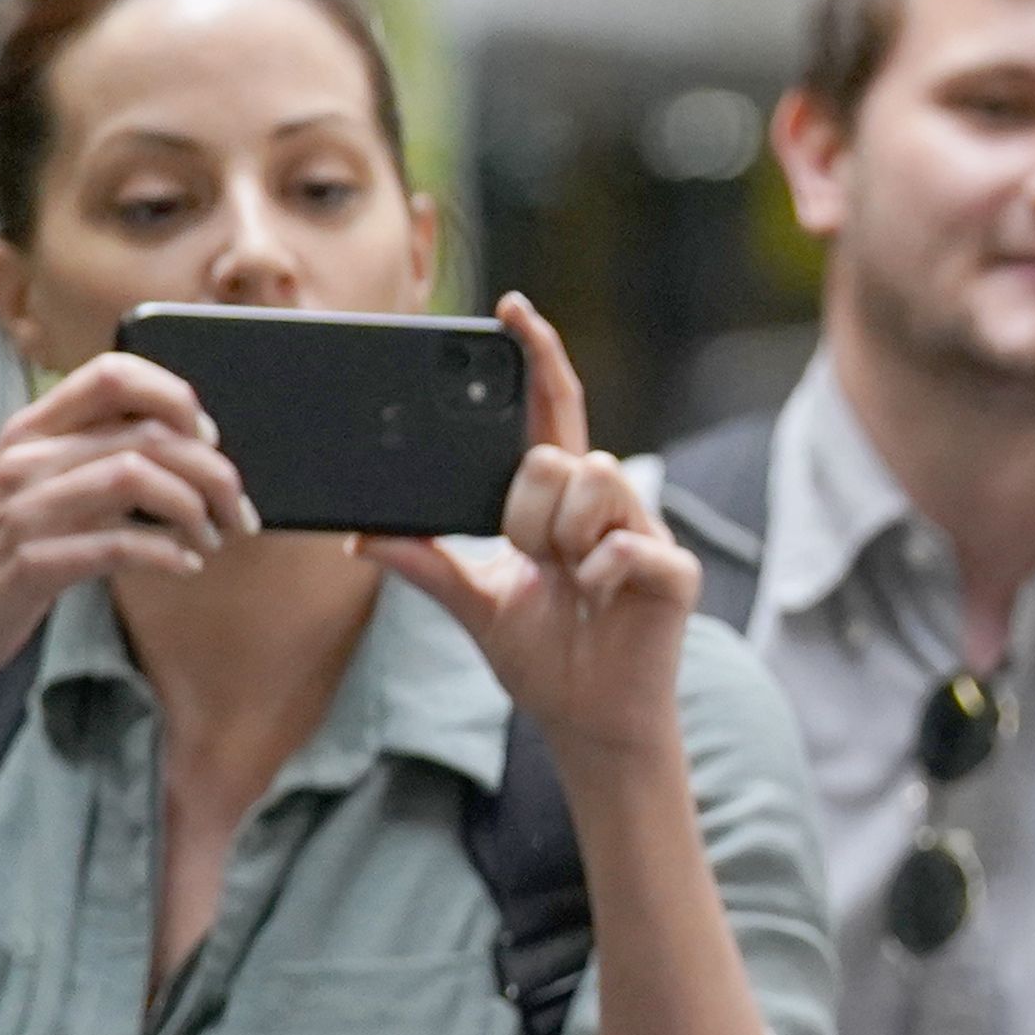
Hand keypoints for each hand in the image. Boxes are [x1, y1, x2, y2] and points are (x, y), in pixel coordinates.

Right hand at [0, 350, 259, 696]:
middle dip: (214, 471)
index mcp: (30, 430)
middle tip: (237, 509)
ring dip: (196, 510)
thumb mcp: (31, 487)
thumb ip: (89, 458)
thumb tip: (185, 451)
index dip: (177, 397)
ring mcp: (25, 510)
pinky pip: (120, 544)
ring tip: (212, 538)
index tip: (209, 438)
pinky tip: (184, 566)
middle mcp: (26, 459)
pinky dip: (168, 554)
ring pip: (139, 477)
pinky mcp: (31, 564)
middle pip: (148, 434)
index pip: (113, 373)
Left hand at [367, 294, 694, 765]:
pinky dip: (597, 574)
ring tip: (571, 581)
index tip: (511, 310)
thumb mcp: (472, 604)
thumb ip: (425, 563)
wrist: (591, 723)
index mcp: (561, 501)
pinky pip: (623, 546)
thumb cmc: (545, 660)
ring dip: (561, 541)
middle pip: (555, 454)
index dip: (538, 357)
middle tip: (534, 560)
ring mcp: (644, 534)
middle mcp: (606, 504)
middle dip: (525, 512)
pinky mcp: (674, 571)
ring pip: (592, 483)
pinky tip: (597, 598)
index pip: (552, 410)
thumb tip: (360, 536)